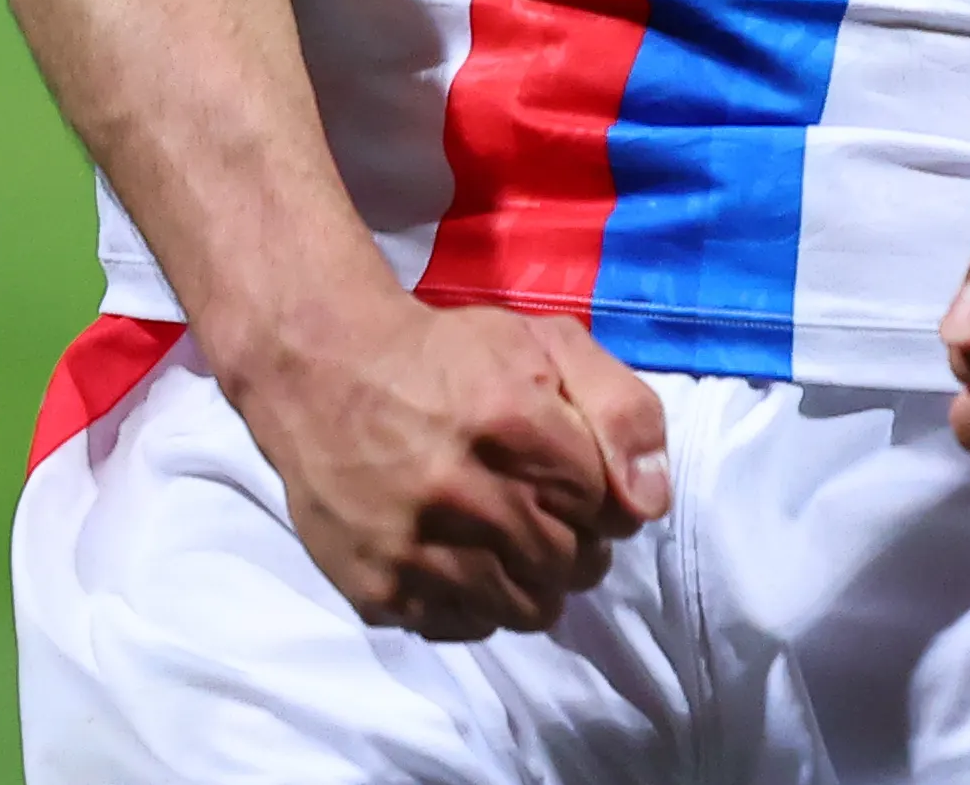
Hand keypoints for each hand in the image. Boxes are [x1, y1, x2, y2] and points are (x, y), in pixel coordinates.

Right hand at [226, 294, 673, 640]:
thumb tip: (650, 502)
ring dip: (536, 579)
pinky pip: (465, 626)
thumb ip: (620, 410)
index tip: (577, 479)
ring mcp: (415, 550)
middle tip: (546, 509)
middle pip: (571, 563)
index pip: (607, 506)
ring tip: (512, 538)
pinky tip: (463, 555)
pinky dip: (478, 601)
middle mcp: (462, 493)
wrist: (319, 370)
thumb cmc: (444, 354)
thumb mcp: (546, 344)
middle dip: (577, 540)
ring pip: (527, 608)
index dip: (603, 496)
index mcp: (511, 423)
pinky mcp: (378, 588)